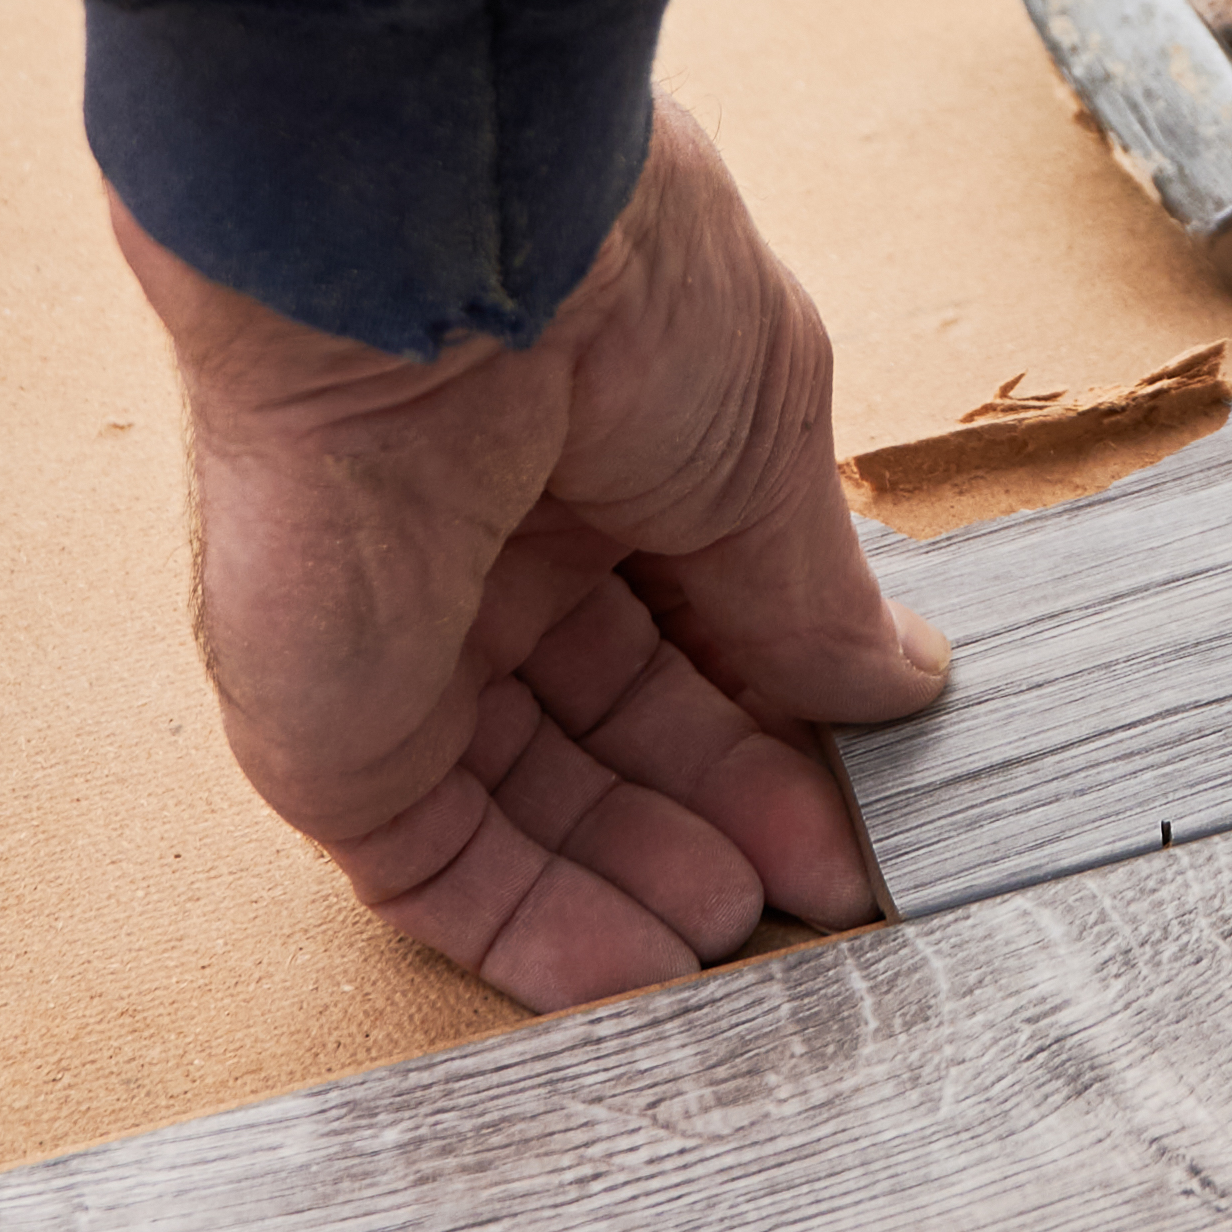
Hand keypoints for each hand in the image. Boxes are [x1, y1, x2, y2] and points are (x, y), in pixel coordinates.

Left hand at [118, 99, 947, 1010]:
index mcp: (599, 458)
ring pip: (535, 814)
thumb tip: (902, 684)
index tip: (865, 794)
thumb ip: (814, 590)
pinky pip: (434, 867)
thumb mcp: (769, 440)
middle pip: (625, 731)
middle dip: (732, 812)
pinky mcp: (328, 736)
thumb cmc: (610, 285)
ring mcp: (404, 647)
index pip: (699, 628)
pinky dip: (537, 931)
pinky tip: (639, 970)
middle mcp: (492, 554)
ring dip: (646, 883)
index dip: (785, 719)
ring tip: (745, 930)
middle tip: (825, 887)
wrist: (433, 261)